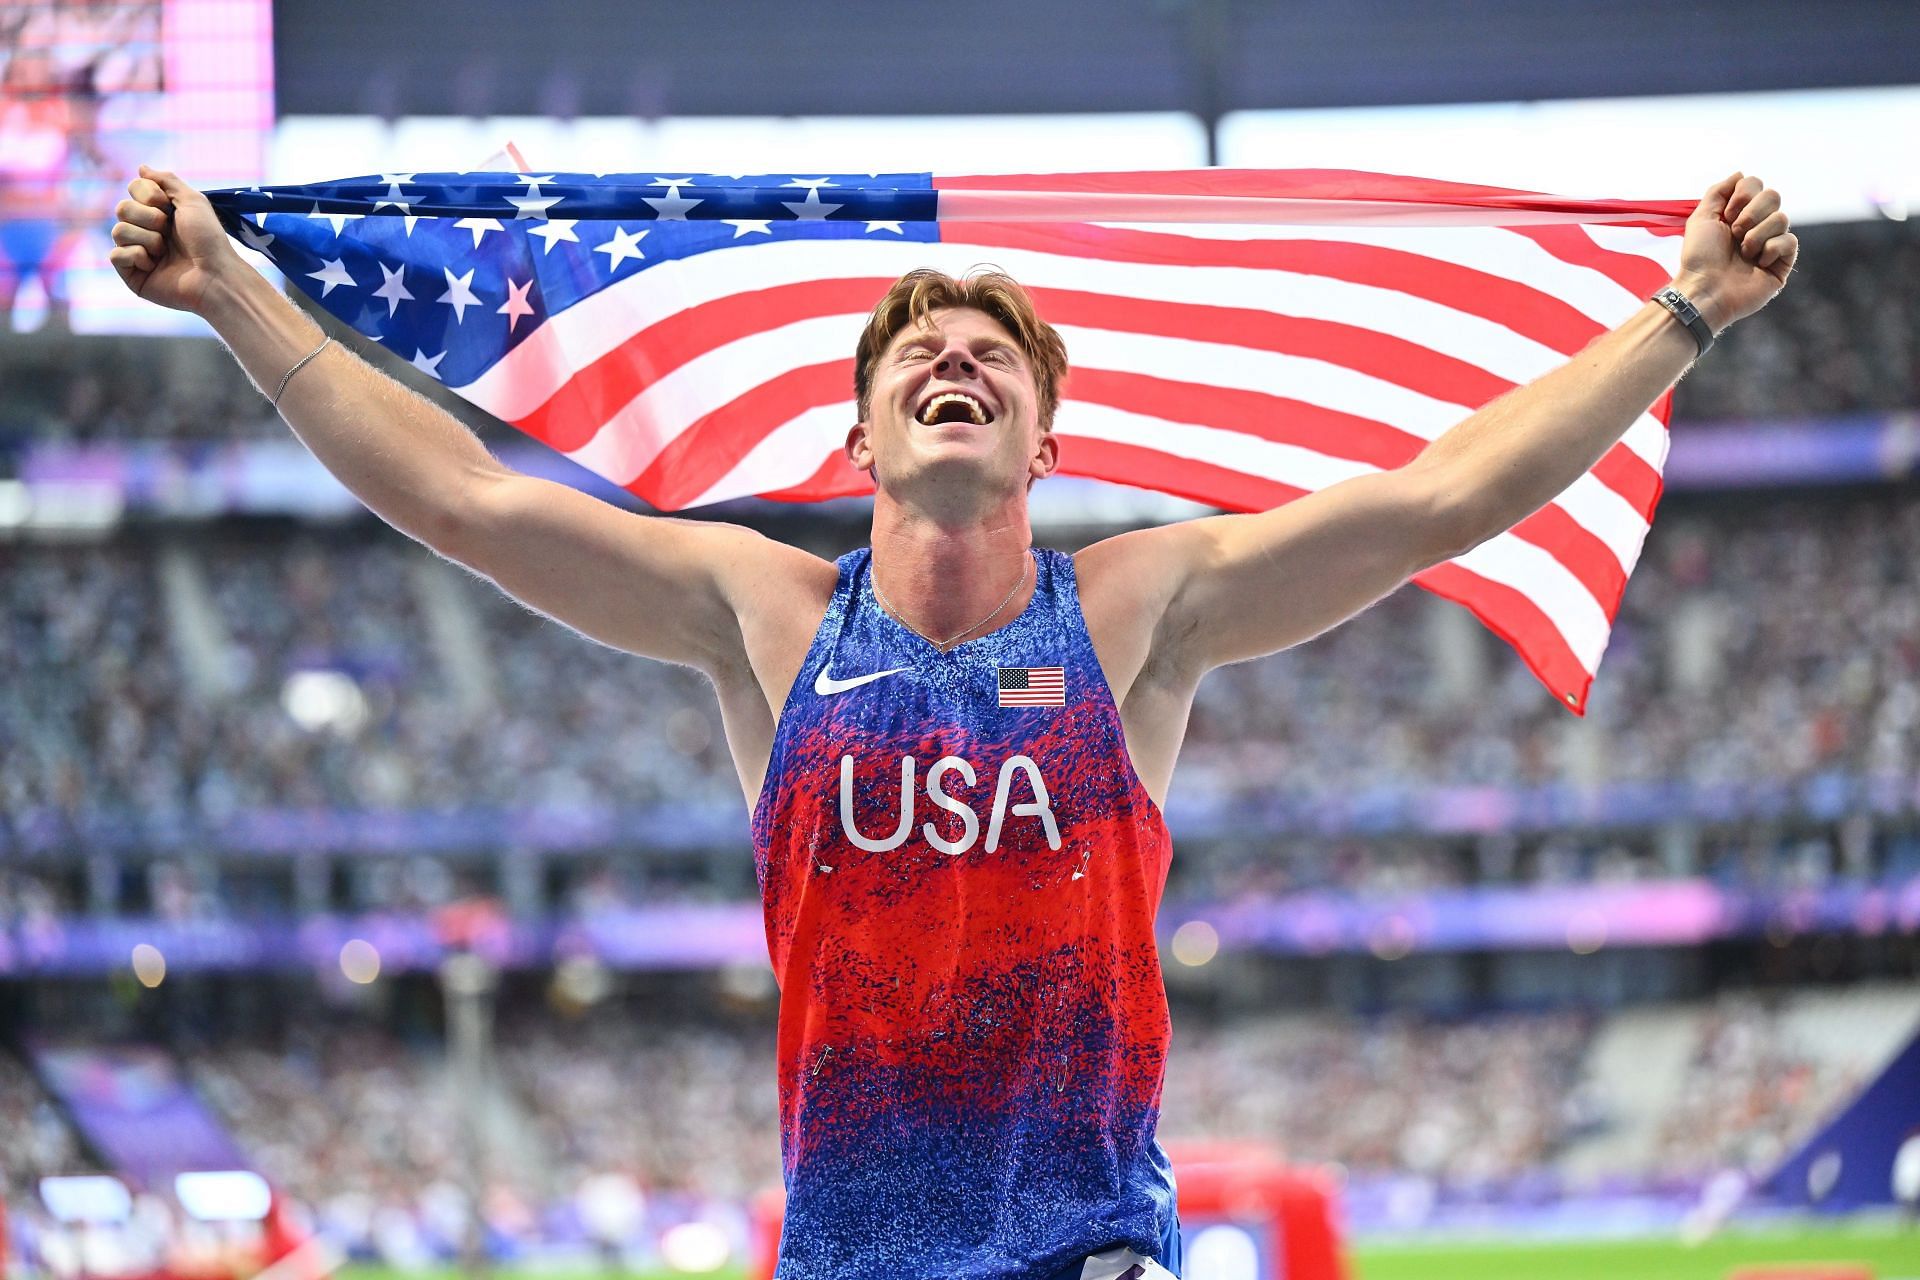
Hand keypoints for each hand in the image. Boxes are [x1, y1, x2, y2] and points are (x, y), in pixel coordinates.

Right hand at [109, 164, 244, 314]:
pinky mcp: (132, 274)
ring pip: (118, 231)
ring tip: (165, 252)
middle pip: (122, 208)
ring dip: (147, 239)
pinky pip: (115, 254)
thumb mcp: (192, 201)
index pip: (133, 189)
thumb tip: (141, 168)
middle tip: (169, 231)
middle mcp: (146, 230)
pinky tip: (154, 266)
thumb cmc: (209, 239)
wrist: (215, 275)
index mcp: (159, 212)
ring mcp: (138, 253)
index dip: (150, 195)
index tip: (170, 207)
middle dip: (149, 218)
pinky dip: (137, 256)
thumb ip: (167, 181)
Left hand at [1669, 172, 1796, 332]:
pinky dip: (1770, 249)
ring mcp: (1771, 244)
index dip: (1743, 195)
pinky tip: (1757, 263)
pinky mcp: (1782, 263)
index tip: (1726, 215)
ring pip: (1782, 218)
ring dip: (1756, 235)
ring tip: (1742, 253)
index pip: (1756, 184)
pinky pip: (1789, 241)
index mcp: (1738, 214)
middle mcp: (1757, 226)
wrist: (1704, 289)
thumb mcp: (1701, 217)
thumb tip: (1740, 173)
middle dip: (1751, 213)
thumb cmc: (1699, 257)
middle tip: (1734, 233)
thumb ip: (1718, 192)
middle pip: (1773, 195)